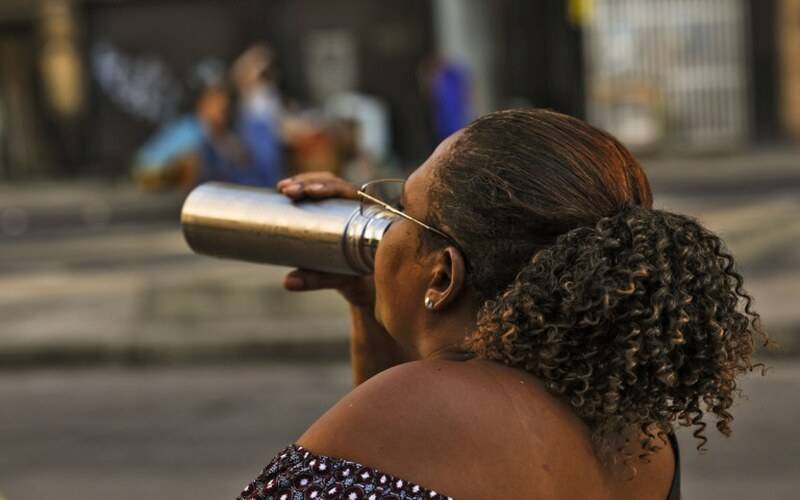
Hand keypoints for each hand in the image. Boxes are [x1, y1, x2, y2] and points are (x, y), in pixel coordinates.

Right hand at [277, 172, 374, 307]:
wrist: (363, 283)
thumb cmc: (357, 280)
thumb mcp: (339, 279)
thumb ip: (317, 280)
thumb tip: (287, 282)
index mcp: (369, 217)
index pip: (351, 192)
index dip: (331, 187)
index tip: (311, 192)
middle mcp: (358, 207)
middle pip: (334, 183)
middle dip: (309, 183)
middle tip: (288, 191)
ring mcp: (345, 206)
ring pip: (325, 183)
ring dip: (303, 182)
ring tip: (282, 188)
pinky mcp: (332, 209)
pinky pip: (318, 193)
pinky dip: (302, 187)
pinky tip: (284, 188)